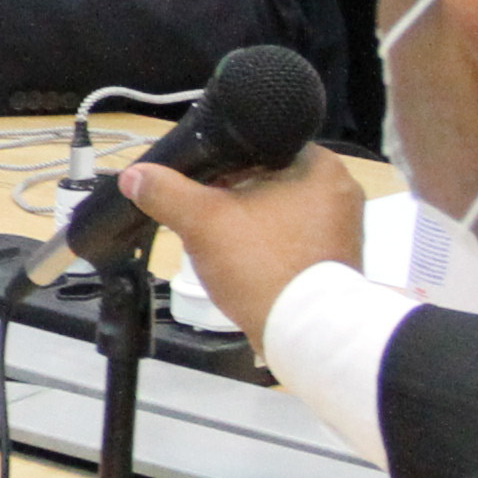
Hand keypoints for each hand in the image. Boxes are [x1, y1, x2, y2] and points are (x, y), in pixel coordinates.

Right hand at [118, 144, 369, 340]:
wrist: (304, 333)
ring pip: (280, 212)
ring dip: (250, 222)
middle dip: (234, 196)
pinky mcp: (338, 260)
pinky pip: (294, 240)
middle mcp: (341, 190)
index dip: (222, 162)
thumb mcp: (203, 223)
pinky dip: (269, 247)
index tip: (198, 182)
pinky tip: (247, 263)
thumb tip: (133, 175)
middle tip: (205, 214)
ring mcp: (344, 228)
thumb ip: (166, 193)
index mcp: (320, 164)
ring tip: (222, 240)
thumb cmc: (261, 265)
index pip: (261, 145)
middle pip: (270, 180)